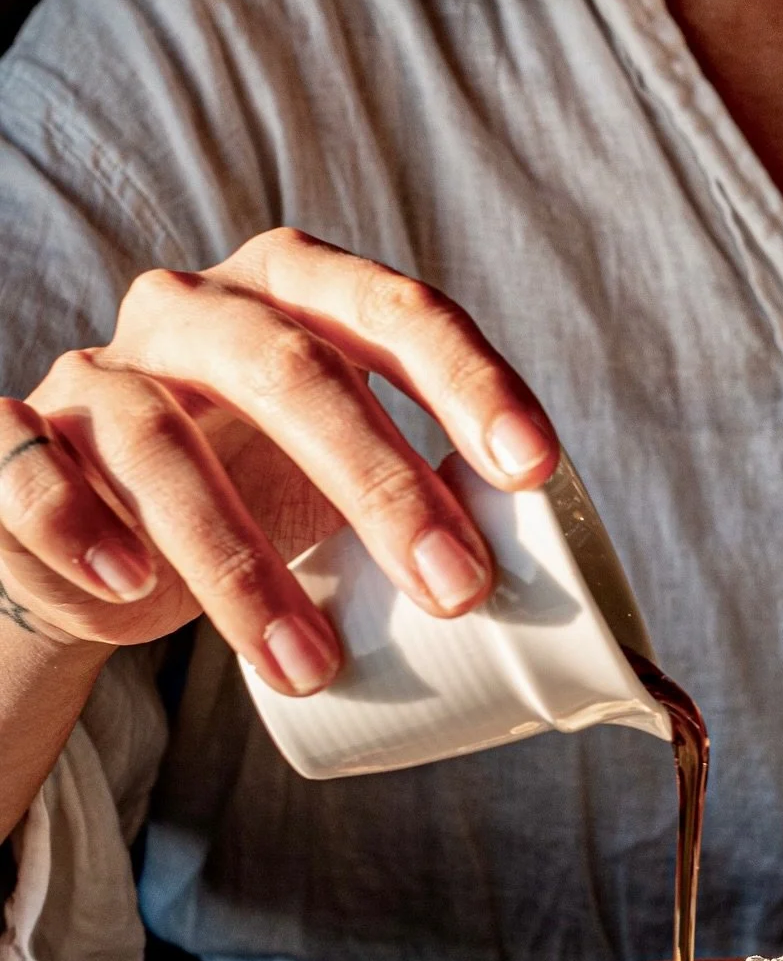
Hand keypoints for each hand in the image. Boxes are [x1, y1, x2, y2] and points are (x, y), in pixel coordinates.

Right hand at [0, 229, 557, 691]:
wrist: (107, 541)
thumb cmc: (257, 495)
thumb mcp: (345, 481)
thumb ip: (429, 496)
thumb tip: (553, 584)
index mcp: (295, 295)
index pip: (393, 310)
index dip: (468, 380)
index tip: (533, 467)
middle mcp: (196, 312)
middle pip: (291, 368)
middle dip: (382, 483)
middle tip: (455, 588)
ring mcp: (101, 374)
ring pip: (163, 439)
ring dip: (243, 564)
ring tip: (311, 665)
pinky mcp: (22, 442)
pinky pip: (31, 470)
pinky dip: (84, 527)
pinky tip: (136, 587)